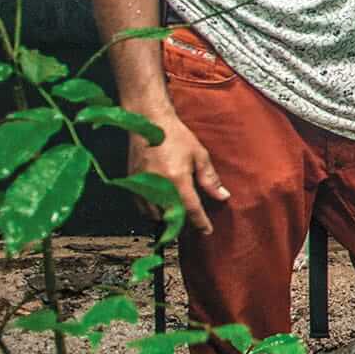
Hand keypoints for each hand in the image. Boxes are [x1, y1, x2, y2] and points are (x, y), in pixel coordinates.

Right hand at [128, 112, 228, 235]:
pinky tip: (161, 208)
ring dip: (167, 219)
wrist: (148, 123)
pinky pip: (141, 208)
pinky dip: (152, 212)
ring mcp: (141, 186)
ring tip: (178, 218)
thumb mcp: (199, 155)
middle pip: (171, 217)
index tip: (207, 231)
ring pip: (155, 215)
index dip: (200, 222)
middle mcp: (157, 187)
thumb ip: (210, 179)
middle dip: (184, 224)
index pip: (191, 209)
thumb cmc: (176, 136)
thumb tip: (223, 197)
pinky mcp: (131, 184)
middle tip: (194, 225)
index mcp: (176, 179)